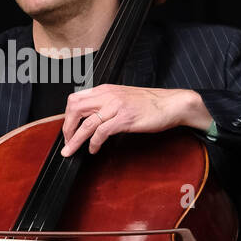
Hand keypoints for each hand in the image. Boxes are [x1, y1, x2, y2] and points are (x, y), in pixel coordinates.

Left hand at [60, 85, 213, 155]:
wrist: (172, 104)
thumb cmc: (151, 103)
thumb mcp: (123, 97)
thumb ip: (107, 103)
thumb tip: (91, 117)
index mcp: (106, 90)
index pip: (75, 99)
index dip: (67, 116)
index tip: (68, 129)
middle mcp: (108, 95)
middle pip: (75, 109)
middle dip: (67, 128)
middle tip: (67, 142)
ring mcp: (116, 107)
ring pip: (86, 123)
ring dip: (75, 140)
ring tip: (71, 151)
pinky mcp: (125, 119)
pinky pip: (101, 132)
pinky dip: (94, 143)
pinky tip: (94, 150)